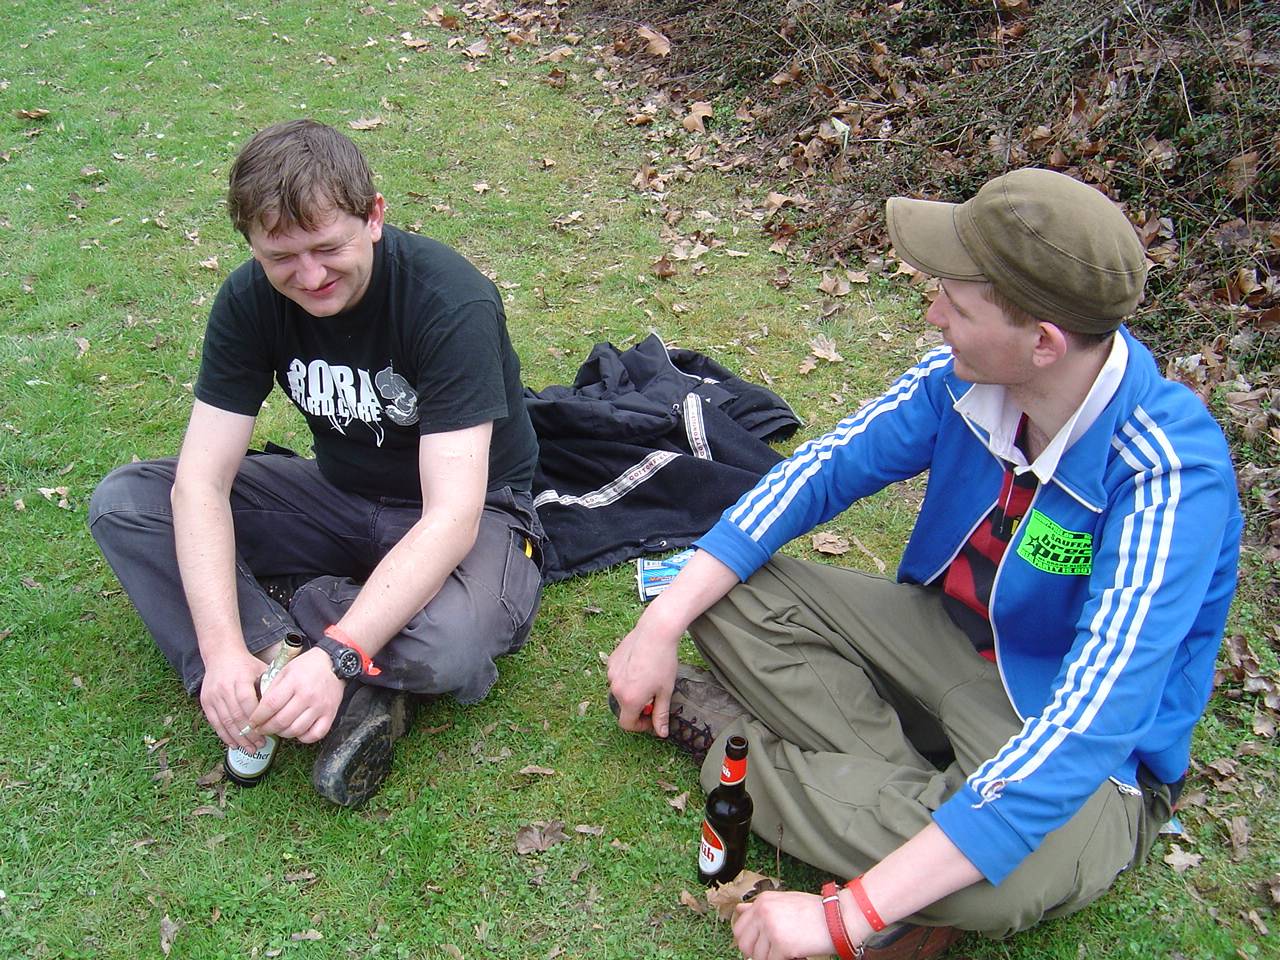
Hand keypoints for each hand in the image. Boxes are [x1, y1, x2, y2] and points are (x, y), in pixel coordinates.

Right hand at [200, 648, 269, 751]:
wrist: (221, 656)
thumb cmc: (246, 665)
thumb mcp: (261, 670)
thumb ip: (270, 687)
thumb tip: (283, 707)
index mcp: (240, 680)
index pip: (247, 703)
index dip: (256, 719)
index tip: (267, 731)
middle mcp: (224, 689)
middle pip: (236, 716)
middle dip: (249, 734)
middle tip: (260, 745)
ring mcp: (213, 696)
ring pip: (225, 722)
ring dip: (238, 739)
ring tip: (250, 749)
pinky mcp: (206, 702)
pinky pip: (215, 723)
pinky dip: (224, 736)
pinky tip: (234, 745)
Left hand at [247, 647, 345, 743]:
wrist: (333, 664)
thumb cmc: (308, 666)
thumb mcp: (285, 670)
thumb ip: (272, 689)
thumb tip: (259, 710)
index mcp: (294, 682)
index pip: (270, 705)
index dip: (258, 717)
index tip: (252, 722)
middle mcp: (308, 695)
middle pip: (281, 721)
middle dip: (267, 728)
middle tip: (261, 729)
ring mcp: (320, 707)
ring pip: (296, 730)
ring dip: (282, 734)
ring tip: (278, 729)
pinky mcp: (330, 714)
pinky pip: (315, 734)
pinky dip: (303, 737)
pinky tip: (297, 731)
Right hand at [606, 617, 680, 736]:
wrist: (656, 632)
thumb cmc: (663, 662)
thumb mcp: (665, 692)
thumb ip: (660, 714)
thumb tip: (661, 734)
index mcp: (629, 700)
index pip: (627, 724)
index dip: (640, 726)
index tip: (651, 718)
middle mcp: (616, 688)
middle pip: (624, 707)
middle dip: (637, 706)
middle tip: (653, 697)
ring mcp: (611, 674)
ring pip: (620, 690)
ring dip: (632, 691)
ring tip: (648, 678)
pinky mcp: (611, 661)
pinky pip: (617, 676)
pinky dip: (627, 677)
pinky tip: (641, 666)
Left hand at [732, 890, 835, 959]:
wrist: (838, 917)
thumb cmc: (816, 910)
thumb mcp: (785, 901)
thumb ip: (761, 907)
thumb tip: (740, 909)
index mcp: (763, 901)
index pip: (739, 927)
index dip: (747, 940)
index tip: (757, 946)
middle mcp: (763, 913)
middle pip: (743, 943)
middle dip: (755, 952)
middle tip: (770, 953)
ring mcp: (772, 929)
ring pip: (757, 956)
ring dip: (771, 958)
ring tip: (787, 951)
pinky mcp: (782, 945)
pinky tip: (795, 955)